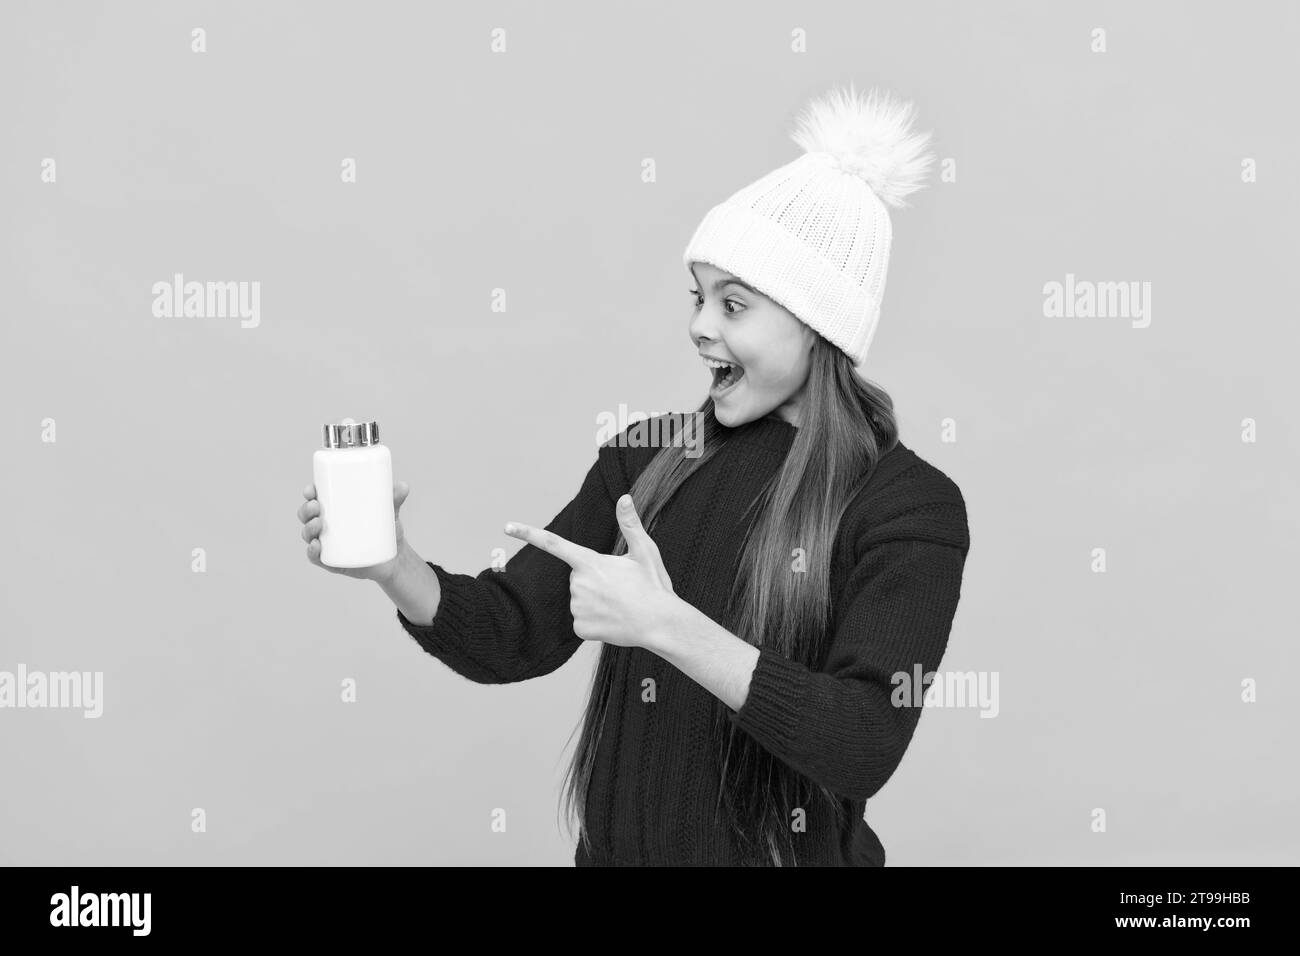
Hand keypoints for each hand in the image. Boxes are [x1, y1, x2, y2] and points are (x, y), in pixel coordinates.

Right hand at [299, 480, 409, 582]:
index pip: (314, 499)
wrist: (394, 559)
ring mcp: (327, 544)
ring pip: (309, 535)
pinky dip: (312, 552)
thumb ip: (395, 499)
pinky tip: (315, 546)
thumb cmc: (386, 530)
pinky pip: (316, 557)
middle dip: (306, 510)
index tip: (311, 489)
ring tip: (318, 524)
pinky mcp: (332, 562)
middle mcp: (326, 527)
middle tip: (317, 506)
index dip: (308, 493)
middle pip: (307, 516)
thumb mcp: (389, 513)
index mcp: (334, 510)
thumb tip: (403, 486)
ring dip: (308, 528)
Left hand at [503, 494, 681, 648]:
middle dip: (594, 581)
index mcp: (590, 562)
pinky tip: (613, 620)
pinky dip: (596, 621)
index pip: (553, 544)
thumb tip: (624, 497)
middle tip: (621, 588)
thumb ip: (630, 523)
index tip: (507, 526)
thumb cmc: (654, 585)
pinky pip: (582, 621)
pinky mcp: (580, 628)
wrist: (661, 623)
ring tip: (620, 605)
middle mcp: (578, 584)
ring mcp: (578, 608)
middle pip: (577, 578)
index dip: (528, 533)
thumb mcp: (645, 551)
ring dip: (596, 602)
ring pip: (580, 600)